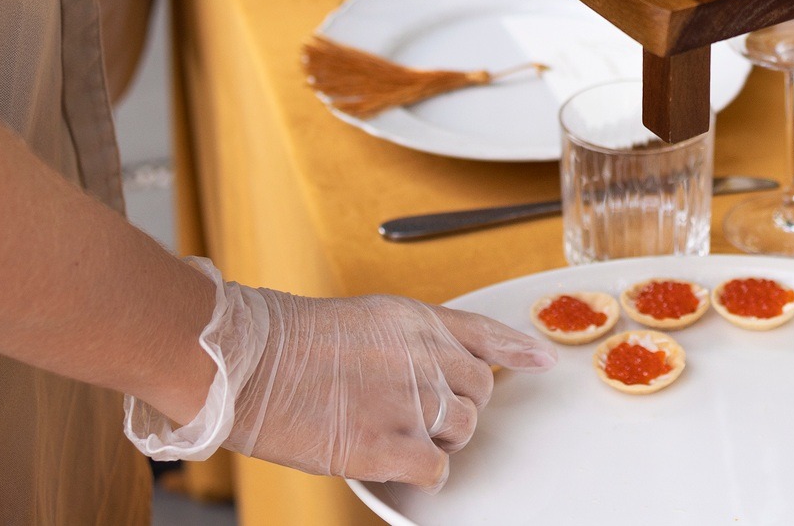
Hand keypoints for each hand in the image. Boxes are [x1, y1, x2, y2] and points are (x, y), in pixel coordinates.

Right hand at [229, 290, 552, 486]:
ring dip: (436, 440)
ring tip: (392, 431)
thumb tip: (434, 369)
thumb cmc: (292, 343)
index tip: (541, 360)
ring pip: (461, 432)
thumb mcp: (366, 319)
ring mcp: (411, 401)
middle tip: (410, 412)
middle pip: (476, 393)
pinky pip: (436, 470)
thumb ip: (409, 340)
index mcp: (418, 320)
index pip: (485, 335)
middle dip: (452, 407)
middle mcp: (425, 356)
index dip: (517, 351)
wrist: (251, 362)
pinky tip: (396, 463)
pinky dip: (424, 474)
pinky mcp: (390, 445)